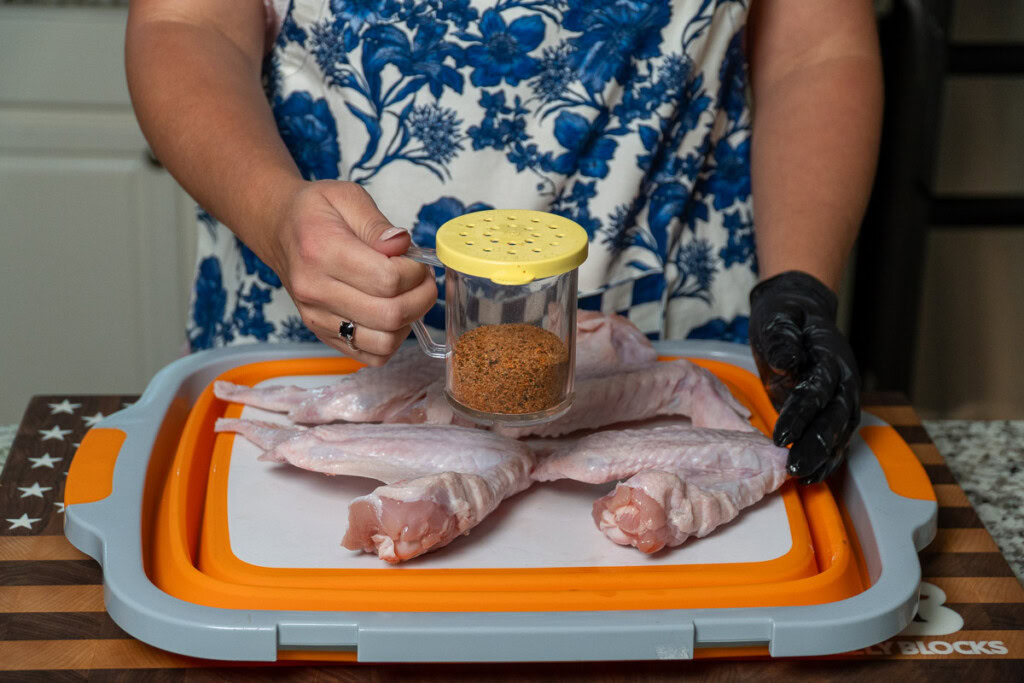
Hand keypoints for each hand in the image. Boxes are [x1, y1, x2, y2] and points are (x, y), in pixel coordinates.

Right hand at [263, 180, 436, 365]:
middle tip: (423, 280)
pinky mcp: (322, 334)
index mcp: (321, 251)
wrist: (279, 231)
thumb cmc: (315, 212)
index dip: (415, 272)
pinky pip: (370, 356)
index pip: (387, 279)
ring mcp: (317, 317)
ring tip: (409, 297)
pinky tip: (392, 317)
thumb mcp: (347, 197)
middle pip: (389, 315)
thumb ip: (377, 223)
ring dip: (410, 321)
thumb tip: (402, 246)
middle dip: (421, 298)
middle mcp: (315, 290)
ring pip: (383, 342)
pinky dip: (391, 341)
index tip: (417, 261)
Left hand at [748, 271, 860, 483]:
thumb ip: (782, 340)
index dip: (801, 413)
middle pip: (836, 417)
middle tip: (795, 468)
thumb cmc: (786, 314)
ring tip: (803, 478)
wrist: (801, 311)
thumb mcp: (778, 318)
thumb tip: (787, 362)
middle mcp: (843, 380)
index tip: (781, 435)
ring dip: (823, 458)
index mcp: (830, 356)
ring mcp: (841, 397)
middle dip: (817, 445)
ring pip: (839, 433)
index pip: (818, 389)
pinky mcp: (831, 410)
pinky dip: (825, 459)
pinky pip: (834, 438)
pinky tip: (810, 477)